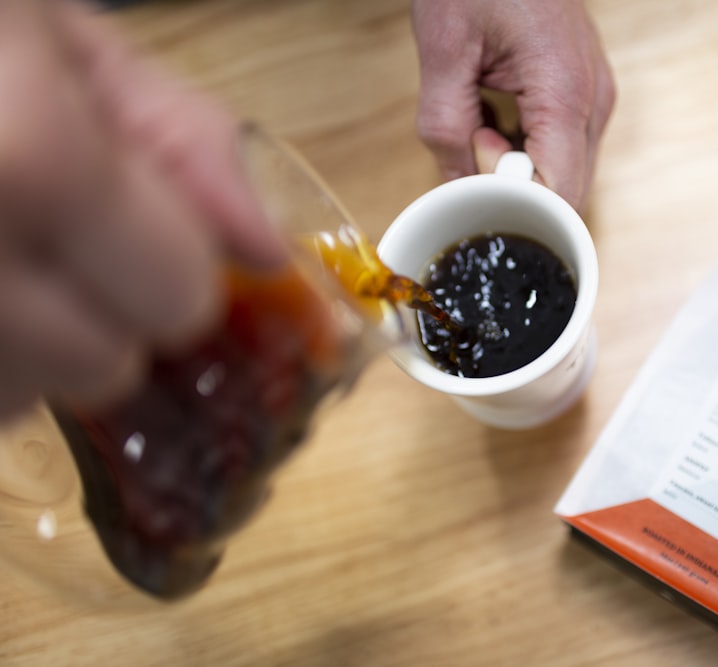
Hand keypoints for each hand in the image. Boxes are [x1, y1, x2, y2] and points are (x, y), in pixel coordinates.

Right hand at [0, 1, 283, 418]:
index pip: (178, 298)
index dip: (178, 268)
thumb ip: (187, 142)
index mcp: (28, 162)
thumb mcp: (69, 41)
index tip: (148, 232)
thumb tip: (271, 252)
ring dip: (29, 349)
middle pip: (102, 367)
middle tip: (55, 240)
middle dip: (106, 314)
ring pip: (15, 402)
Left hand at [411, 0, 615, 210]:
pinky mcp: (584, 90)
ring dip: (518, 168)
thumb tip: (454, 190)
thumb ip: (446, 129)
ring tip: (481, 118)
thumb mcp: (445, 51)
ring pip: (564, 171)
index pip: (562, 197)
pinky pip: (561, 144)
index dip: (519, 212)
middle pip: (567, 191)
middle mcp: (594, 101)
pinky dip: (524, 147)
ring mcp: (595, 95)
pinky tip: (494, 113)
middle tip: (472, 142)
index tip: (480, 194)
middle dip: (515, 191)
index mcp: (566, 94)